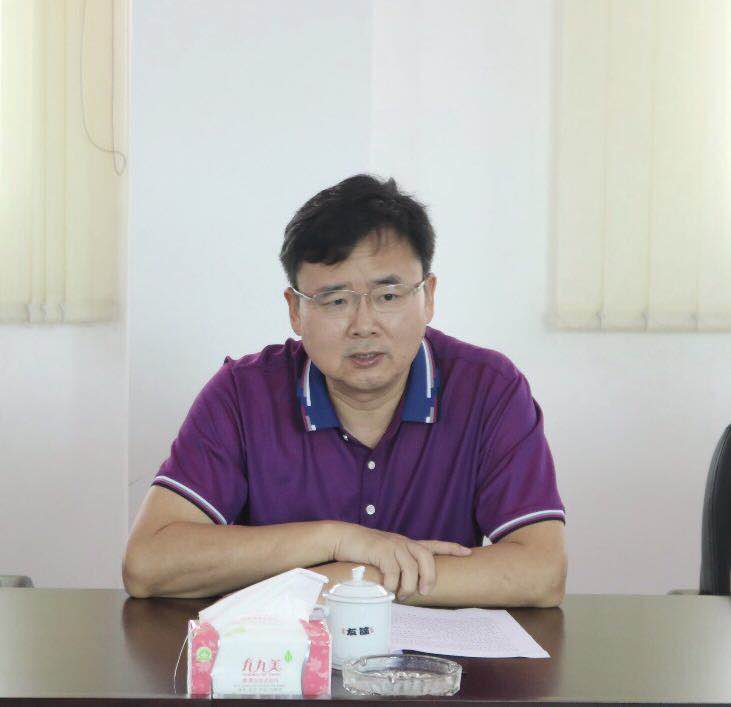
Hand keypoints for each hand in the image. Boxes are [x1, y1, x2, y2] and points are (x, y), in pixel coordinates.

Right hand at [330, 522, 471, 600]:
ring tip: (400, 595)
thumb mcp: (384, 556)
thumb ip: (396, 566)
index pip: (433, 544)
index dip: (451, 548)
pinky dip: (391, 585)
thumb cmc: (364, 551)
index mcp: (406, 544)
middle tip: (424, 592)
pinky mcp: (381, 550)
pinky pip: (393, 572)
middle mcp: (403, 543)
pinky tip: (386, 589)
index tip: (468, 552)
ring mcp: (393, 545)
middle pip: (427, 558)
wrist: (344, 538)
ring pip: (411, 568)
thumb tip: (405, 588)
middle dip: (429, 577)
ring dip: (408, 586)